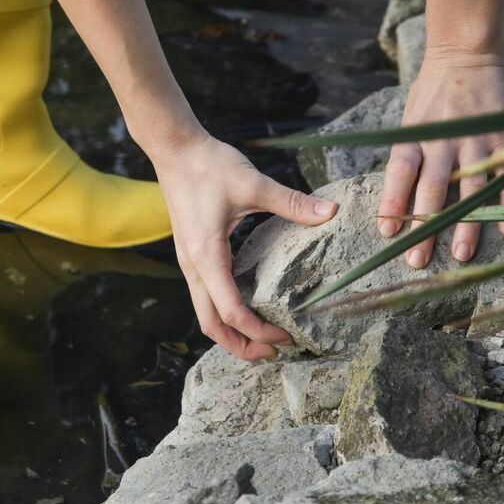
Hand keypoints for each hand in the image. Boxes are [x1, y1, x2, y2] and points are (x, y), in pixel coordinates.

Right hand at [149, 131, 337, 359]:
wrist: (174, 149)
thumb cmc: (208, 166)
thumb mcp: (253, 184)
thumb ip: (291, 202)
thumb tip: (329, 212)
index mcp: (207, 257)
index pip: (231, 313)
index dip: (260, 332)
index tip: (288, 337)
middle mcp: (194, 267)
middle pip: (211, 325)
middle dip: (242, 346)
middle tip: (276, 354)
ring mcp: (189, 262)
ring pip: (205, 314)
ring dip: (232, 332)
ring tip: (263, 338)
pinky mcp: (191, 254)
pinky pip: (206, 296)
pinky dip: (225, 312)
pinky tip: (249, 304)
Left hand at [378, 52, 503, 267]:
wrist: (466, 55)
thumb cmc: (430, 96)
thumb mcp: (409, 122)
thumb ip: (407, 157)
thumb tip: (398, 202)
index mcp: (414, 136)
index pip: (399, 172)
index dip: (393, 202)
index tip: (387, 232)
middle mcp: (443, 141)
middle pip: (433, 189)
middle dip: (425, 228)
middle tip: (419, 260)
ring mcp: (474, 140)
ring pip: (470, 189)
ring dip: (467, 224)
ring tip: (461, 255)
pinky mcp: (501, 138)